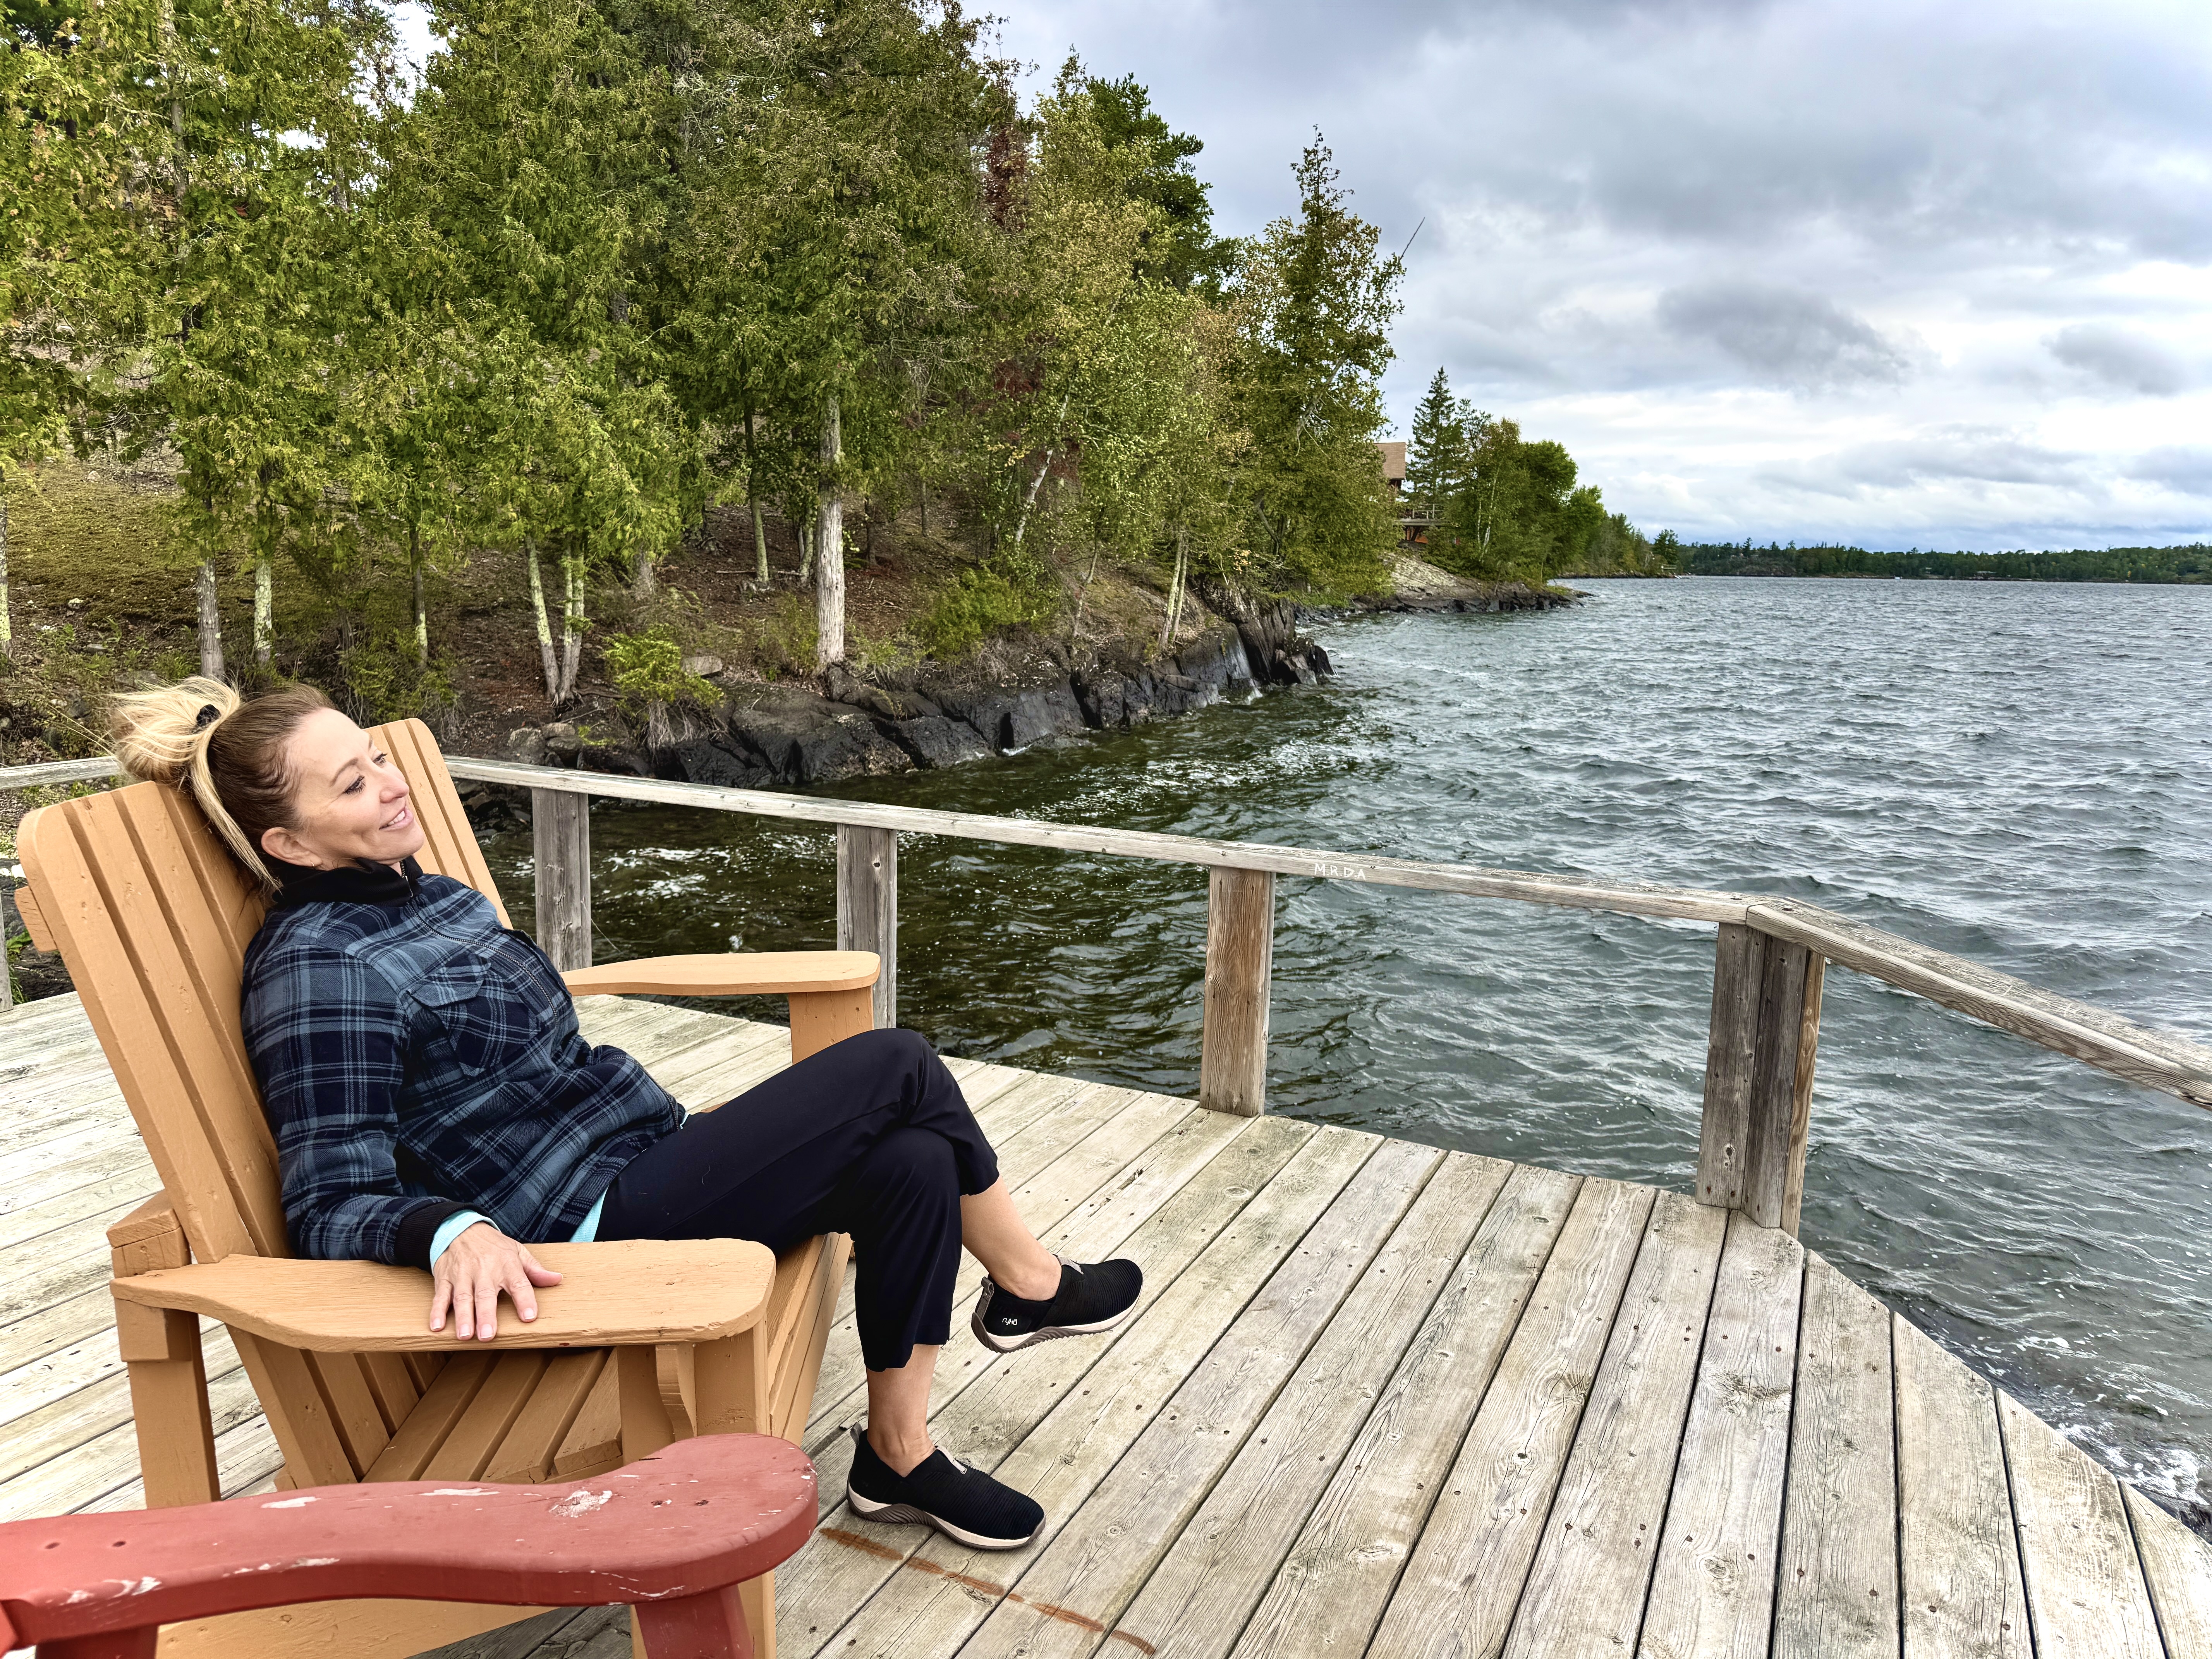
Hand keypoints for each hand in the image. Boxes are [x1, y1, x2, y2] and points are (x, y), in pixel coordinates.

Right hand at [429, 1222, 563, 1340]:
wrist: (461, 1228)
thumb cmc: (493, 1246)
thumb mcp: (517, 1251)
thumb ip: (535, 1269)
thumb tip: (557, 1279)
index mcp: (507, 1264)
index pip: (519, 1283)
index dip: (524, 1300)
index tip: (529, 1317)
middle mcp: (484, 1270)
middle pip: (485, 1294)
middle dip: (486, 1315)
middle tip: (488, 1335)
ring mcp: (462, 1275)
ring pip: (462, 1297)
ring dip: (463, 1317)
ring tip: (465, 1336)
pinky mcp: (444, 1278)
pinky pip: (440, 1296)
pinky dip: (437, 1311)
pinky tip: (436, 1326)